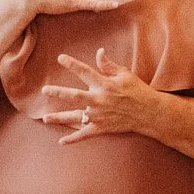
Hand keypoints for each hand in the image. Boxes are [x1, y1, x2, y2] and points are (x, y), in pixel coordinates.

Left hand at [40, 49, 155, 143]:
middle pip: (74, 96)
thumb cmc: (137, 90)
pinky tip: (61, 142)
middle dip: (58, 92)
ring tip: (45, 118)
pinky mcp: (102, 128)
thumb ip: (108, 65)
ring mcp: (99, 116)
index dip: (72, 64)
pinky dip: (73, 139)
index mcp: (105, 85)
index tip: (60, 58)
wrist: (149, 112)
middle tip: (45, 90)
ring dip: (60, 118)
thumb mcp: (124, 74)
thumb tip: (98, 52)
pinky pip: (85, 134)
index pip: (85, 72)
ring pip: (75, 117)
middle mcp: (99, 100)